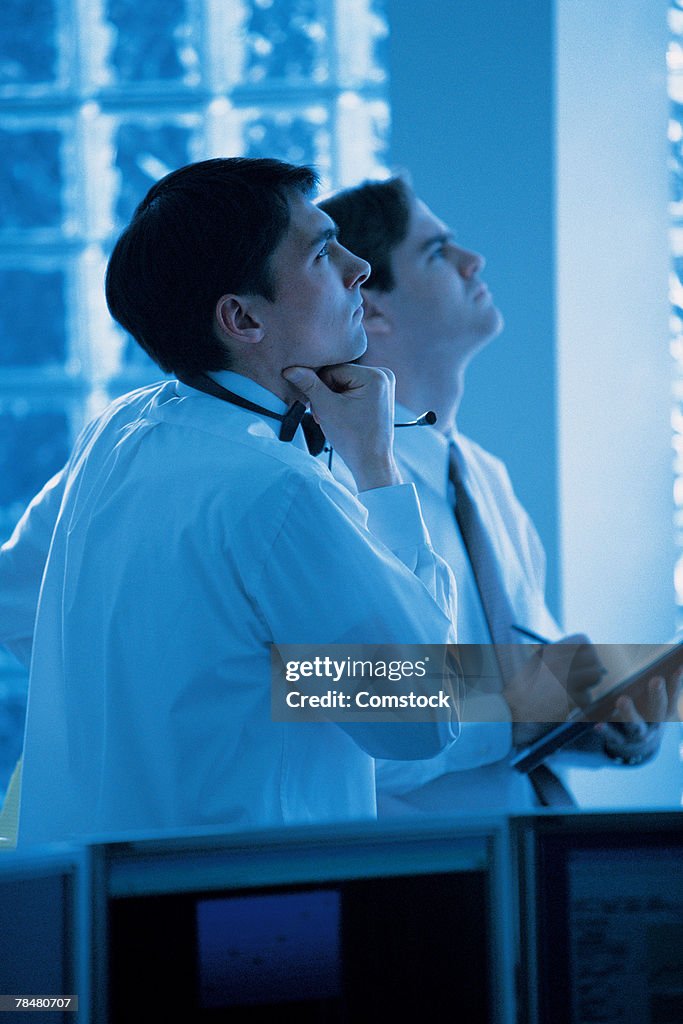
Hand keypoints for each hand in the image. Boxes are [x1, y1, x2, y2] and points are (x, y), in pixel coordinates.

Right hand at [282, 363, 401, 489]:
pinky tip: (342, 415)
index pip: (333, 369)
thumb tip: (291, 369)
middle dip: (327, 393)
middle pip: (340, 375)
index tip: (319, 407)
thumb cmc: (353, 439)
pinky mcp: (380, 394)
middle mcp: (384, 375)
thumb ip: (309, 385)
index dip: (320, 388)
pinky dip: (343, 401)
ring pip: (345, 382)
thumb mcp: (326, 408)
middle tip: (324, 414)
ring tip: (333, 417)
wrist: (370, 462)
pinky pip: (353, 389)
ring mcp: (384, 385)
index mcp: (376, 375)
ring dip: (333, 398)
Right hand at [507, 634, 603, 744]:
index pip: (583, 641)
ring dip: (587, 686)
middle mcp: (560, 660)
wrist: (510, 711)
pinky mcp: (570, 698)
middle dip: (593, 669)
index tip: (585, 662)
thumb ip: (559, 657)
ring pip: (594, 677)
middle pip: (594, 658)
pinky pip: (586, 698)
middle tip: (586, 680)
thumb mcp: (537, 664)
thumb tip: (589, 657)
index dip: (588, 652)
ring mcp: (566, 678)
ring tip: (572, 693)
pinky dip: (579, 704)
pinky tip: (565, 706)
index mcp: (550, 650)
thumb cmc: (523, 689)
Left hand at [595, 666, 682, 764]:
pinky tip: (599, 725)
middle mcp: (654, 723)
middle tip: (656, 680)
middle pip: (658, 710)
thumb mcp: (657, 703)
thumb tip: (671, 660)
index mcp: (664, 712)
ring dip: (629, 712)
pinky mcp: (620, 740)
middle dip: (657, 695)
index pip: (672, 696)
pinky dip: (606, 731)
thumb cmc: (647, 713)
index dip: (676, 684)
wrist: (638, 745)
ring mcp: (638, 733)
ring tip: (622, 700)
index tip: (679, 668)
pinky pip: (613, 736)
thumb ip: (662, 685)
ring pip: (635, 725)